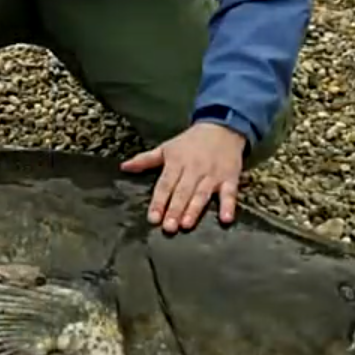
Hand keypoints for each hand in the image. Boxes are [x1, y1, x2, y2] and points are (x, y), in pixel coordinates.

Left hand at [120, 121, 246, 232]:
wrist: (221, 127)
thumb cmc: (190, 142)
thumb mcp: (166, 148)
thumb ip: (145, 160)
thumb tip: (124, 167)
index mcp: (176, 163)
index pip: (165, 185)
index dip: (158, 202)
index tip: (153, 218)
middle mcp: (193, 169)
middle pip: (183, 192)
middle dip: (175, 210)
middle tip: (168, 227)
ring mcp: (213, 174)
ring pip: (202, 194)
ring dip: (194, 210)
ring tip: (186, 224)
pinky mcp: (230, 178)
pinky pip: (230, 193)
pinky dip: (228, 206)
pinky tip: (226, 219)